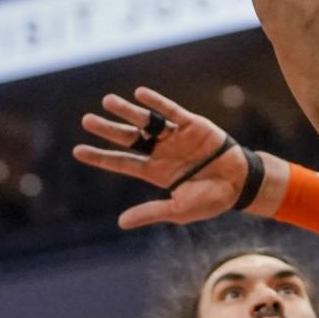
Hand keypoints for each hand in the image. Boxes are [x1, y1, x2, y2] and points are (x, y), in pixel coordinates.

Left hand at [73, 86, 250, 229]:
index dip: (100, 157)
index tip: (78, 151)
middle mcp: (161, 151)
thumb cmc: (210, 200)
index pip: (122, 162)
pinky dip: (157, 103)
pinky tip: (141, 94)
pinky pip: (171, 112)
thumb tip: (121, 223)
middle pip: (129, 138)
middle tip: (86, 120)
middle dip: (108, 130)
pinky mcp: (193, 125)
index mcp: (155, 172)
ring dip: (127, 111)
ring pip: (146, 122)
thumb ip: (151, 211)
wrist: (240, 184)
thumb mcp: (179, 210)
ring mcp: (175, 137)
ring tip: (108, 101)